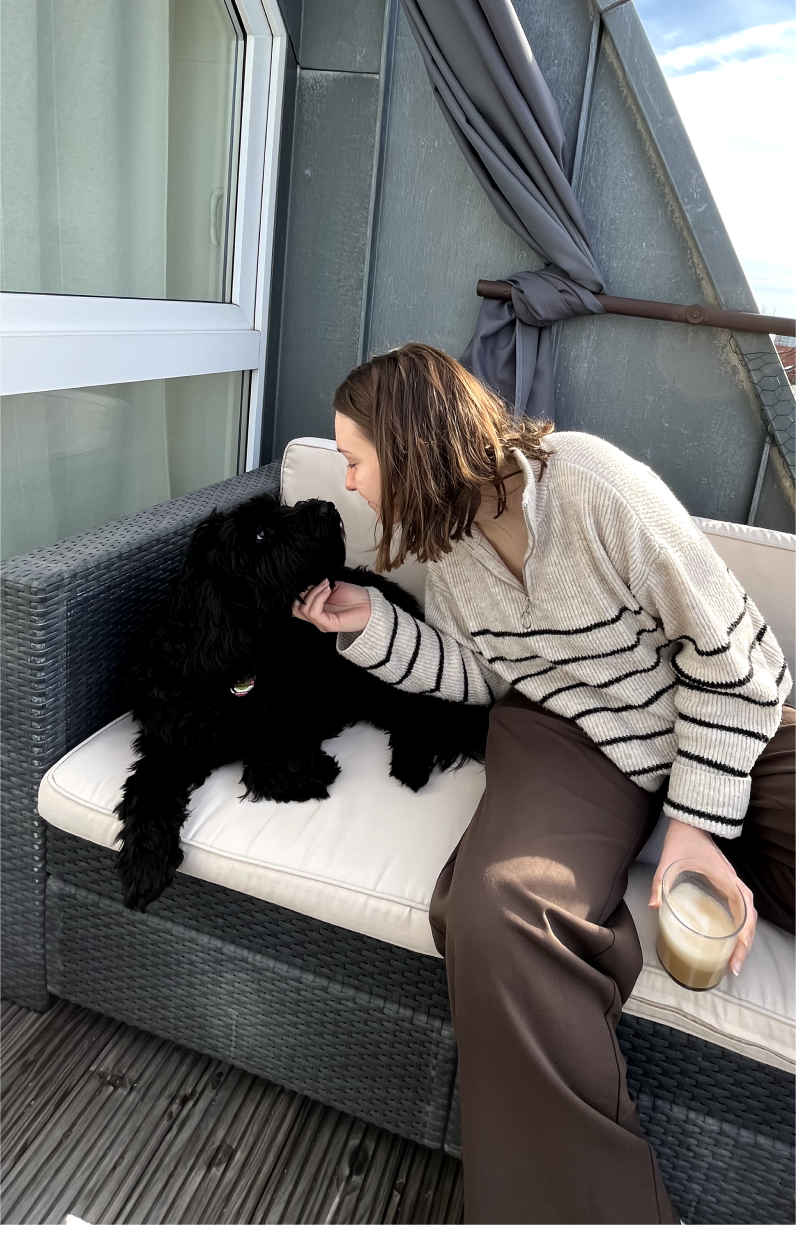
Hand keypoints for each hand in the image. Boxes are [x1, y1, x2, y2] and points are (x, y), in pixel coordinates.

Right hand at [291, 579, 371, 633]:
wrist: (370, 605)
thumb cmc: (353, 596)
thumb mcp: (331, 587)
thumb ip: (317, 586)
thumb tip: (304, 581)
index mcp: (316, 609)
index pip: (294, 605)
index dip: (296, 591)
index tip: (308, 579)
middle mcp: (316, 618)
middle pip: (294, 609)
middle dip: (301, 592)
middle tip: (315, 583)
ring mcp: (321, 623)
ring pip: (303, 609)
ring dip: (313, 592)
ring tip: (326, 585)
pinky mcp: (328, 625)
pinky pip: (314, 612)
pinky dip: (318, 597)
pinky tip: (328, 589)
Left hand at [650, 818, 755, 975]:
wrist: (689, 821)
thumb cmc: (681, 840)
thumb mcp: (668, 861)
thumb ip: (660, 883)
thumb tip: (655, 906)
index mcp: (725, 878)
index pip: (746, 910)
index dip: (745, 934)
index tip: (737, 954)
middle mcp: (733, 882)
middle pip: (750, 918)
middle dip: (745, 944)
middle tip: (734, 966)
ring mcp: (732, 883)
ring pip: (748, 914)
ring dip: (745, 937)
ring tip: (734, 958)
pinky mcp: (727, 884)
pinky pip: (741, 908)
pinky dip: (741, 926)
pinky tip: (731, 939)